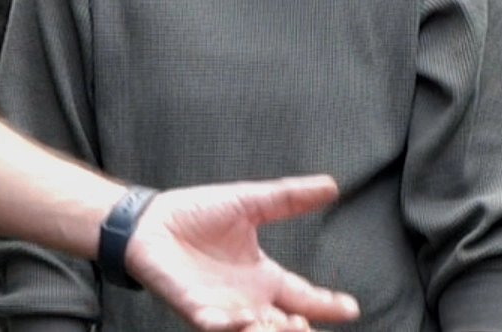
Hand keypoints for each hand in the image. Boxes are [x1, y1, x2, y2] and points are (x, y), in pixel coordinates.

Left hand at [125, 176, 360, 331]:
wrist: (150, 220)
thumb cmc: (196, 213)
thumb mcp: (250, 203)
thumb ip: (289, 199)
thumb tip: (331, 185)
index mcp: (262, 276)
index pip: (303, 296)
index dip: (327, 304)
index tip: (351, 308)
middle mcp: (247, 298)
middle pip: (284, 325)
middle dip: (300, 330)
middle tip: (308, 324)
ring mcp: (223, 308)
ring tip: (290, 326)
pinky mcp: (196, 310)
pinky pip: (217, 327)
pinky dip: (231, 327)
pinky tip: (245, 320)